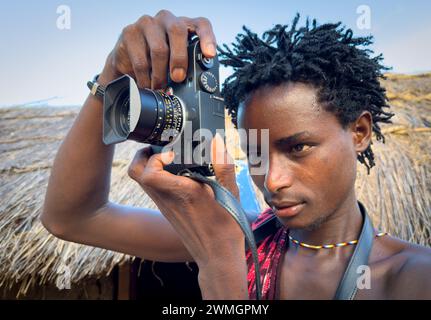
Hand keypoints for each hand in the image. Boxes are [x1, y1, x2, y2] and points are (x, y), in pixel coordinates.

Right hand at [99, 10, 216, 88]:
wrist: (127, 60)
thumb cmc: (157, 61)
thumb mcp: (175, 62)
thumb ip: (188, 66)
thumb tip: (199, 85)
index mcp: (183, 25)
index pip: (201, 24)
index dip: (207, 38)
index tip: (209, 55)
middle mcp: (166, 20)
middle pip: (177, 31)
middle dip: (180, 58)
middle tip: (178, 78)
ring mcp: (147, 24)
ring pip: (159, 48)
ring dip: (161, 74)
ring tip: (160, 87)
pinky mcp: (129, 33)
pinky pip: (140, 60)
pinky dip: (145, 78)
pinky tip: (146, 84)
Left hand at [127, 134, 244, 267]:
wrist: (217, 256)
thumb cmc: (227, 226)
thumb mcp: (232, 194)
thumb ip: (224, 166)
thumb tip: (217, 141)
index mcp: (182, 193)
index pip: (149, 174)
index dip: (155, 157)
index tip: (172, 151)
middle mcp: (167, 199)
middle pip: (136, 173)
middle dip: (143, 155)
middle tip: (160, 147)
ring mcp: (165, 206)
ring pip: (142, 181)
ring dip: (149, 165)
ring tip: (168, 156)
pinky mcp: (167, 211)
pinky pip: (152, 189)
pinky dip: (157, 176)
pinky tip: (177, 173)